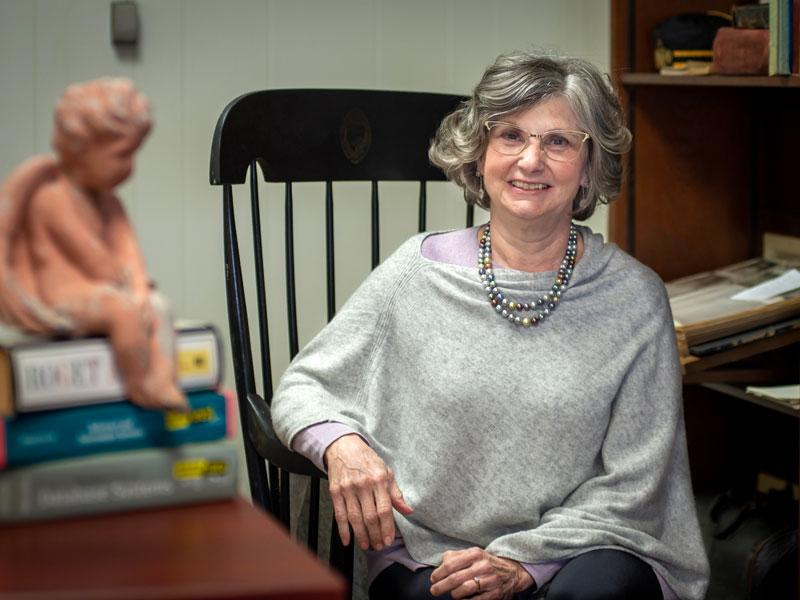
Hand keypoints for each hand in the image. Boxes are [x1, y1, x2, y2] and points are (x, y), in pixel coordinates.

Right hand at [324, 434, 412, 550]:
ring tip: (366, 545)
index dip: (387, 527)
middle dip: (375, 535)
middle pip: (370, 517)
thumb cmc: (367, 460)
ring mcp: (347, 488)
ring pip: (355, 518)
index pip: (384, 509)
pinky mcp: (335, 491)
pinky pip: (339, 514)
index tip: (388, 540)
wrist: (344, 447)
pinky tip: (347, 540)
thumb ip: (396, 493)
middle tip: (379, 546)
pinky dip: (343, 529)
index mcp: (379, 479)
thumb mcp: (386, 471)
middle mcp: (363, 485)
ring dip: (361, 535)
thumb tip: (408, 510)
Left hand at [430, 547, 533, 598]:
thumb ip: (456, 556)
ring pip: (465, 589)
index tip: (433, 579)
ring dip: (454, 594)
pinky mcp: (495, 593)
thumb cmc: (486, 562)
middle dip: (441, 586)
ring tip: (451, 594)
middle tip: (434, 590)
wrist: (512, 571)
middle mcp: (483, 565)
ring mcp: (490, 580)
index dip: (439, 573)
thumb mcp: (472, 554)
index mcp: (475, 553)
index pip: (451, 564)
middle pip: (456, 578)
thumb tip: (441, 563)